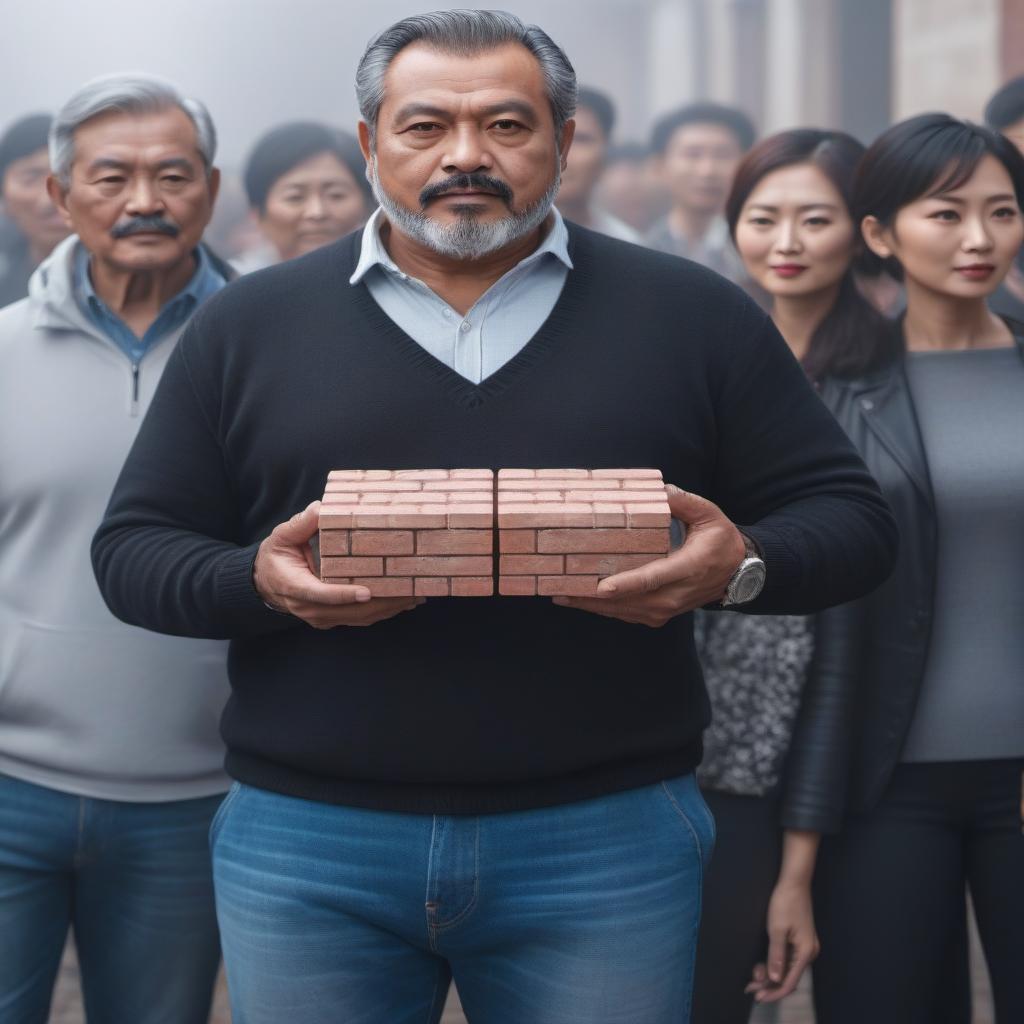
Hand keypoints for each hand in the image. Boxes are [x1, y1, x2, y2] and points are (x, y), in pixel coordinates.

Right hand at [252, 501, 423, 628]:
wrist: (266, 583)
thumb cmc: (276, 557)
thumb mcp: (282, 537)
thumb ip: (301, 524)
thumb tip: (321, 509)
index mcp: (296, 587)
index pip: (322, 594)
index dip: (345, 595)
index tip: (367, 591)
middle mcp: (310, 608)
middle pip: (350, 610)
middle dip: (382, 602)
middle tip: (410, 590)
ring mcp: (322, 617)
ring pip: (360, 618)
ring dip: (389, 609)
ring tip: (415, 595)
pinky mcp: (333, 618)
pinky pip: (361, 618)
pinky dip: (384, 611)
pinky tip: (405, 602)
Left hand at [551, 485, 745, 626]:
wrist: (737, 574)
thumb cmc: (720, 540)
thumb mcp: (709, 514)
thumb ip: (684, 502)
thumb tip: (660, 490)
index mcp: (688, 567)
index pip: (653, 578)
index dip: (626, 584)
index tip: (602, 586)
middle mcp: (675, 595)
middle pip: (630, 600)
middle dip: (594, 598)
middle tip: (560, 590)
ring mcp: (667, 609)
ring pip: (624, 611)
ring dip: (592, 607)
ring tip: (561, 596)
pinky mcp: (659, 615)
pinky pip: (627, 615)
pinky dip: (603, 610)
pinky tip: (580, 601)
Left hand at [745, 878, 819, 1003]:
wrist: (794, 883)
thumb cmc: (785, 903)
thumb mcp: (777, 930)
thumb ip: (776, 956)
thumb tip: (774, 980)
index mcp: (805, 952)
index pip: (790, 981)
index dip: (774, 992)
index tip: (758, 997)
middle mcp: (809, 953)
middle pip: (789, 977)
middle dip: (770, 985)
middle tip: (750, 987)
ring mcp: (806, 947)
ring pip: (788, 969)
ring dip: (772, 975)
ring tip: (754, 977)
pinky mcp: (800, 941)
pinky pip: (789, 959)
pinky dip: (776, 964)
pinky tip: (763, 966)